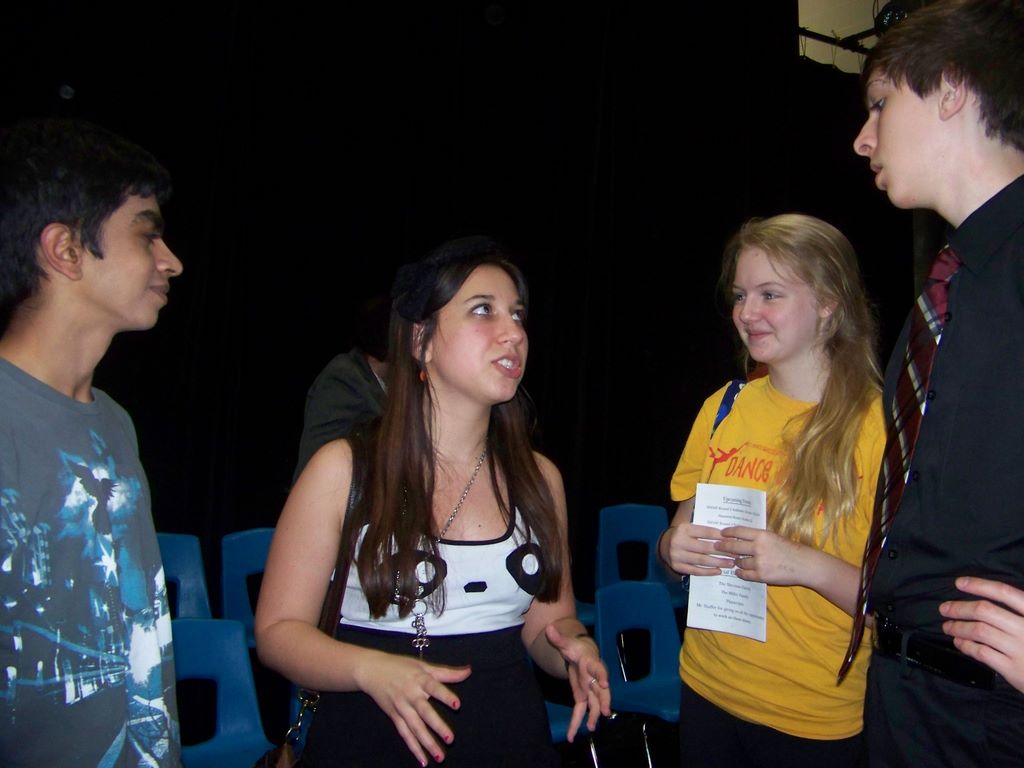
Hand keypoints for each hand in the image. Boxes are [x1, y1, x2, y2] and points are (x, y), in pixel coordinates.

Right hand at [356, 651, 471, 764]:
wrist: (371, 671)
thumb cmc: (400, 666)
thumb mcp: (423, 666)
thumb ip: (447, 672)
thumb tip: (468, 671)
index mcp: (420, 679)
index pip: (434, 688)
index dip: (445, 696)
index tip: (457, 705)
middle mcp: (410, 695)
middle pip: (424, 712)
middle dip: (437, 726)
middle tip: (450, 739)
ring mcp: (401, 708)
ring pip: (415, 728)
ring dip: (427, 743)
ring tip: (439, 756)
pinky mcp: (395, 717)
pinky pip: (405, 734)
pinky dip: (413, 748)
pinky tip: (423, 761)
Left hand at [544, 623, 611, 741]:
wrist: (582, 653)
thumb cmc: (576, 648)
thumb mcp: (566, 642)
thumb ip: (558, 637)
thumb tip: (548, 628)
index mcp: (590, 663)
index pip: (598, 668)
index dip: (602, 675)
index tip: (605, 684)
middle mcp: (593, 678)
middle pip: (601, 690)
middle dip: (603, 701)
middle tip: (605, 712)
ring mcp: (589, 689)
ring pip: (595, 703)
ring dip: (593, 715)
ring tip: (591, 728)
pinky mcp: (583, 695)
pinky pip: (582, 710)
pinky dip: (578, 721)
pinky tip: (572, 734)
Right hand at [661, 523, 730, 575]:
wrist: (663, 546)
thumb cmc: (682, 535)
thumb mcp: (690, 528)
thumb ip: (704, 530)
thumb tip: (727, 536)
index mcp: (684, 529)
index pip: (706, 532)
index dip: (721, 536)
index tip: (734, 540)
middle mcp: (679, 541)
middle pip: (705, 548)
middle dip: (723, 552)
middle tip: (736, 554)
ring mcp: (677, 555)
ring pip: (702, 560)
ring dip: (718, 562)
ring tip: (731, 564)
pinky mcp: (677, 566)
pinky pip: (695, 570)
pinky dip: (708, 571)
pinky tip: (718, 571)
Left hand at [717, 526, 807, 585]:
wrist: (803, 565)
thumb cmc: (789, 549)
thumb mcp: (773, 537)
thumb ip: (757, 537)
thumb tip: (739, 536)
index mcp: (762, 535)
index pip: (738, 531)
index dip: (727, 532)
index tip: (721, 533)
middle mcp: (758, 548)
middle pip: (733, 546)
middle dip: (723, 546)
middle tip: (716, 546)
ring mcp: (759, 562)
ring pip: (738, 561)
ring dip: (735, 561)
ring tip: (734, 560)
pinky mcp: (761, 575)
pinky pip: (744, 574)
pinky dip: (740, 573)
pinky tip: (738, 571)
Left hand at [940, 576, 1023, 692]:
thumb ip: (1019, 611)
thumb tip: (988, 597)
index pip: (1005, 592)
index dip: (979, 585)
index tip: (958, 583)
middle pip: (985, 611)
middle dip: (960, 608)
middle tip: (944, 609)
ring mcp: (1020, 649)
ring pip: (979, 631)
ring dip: (958, 627)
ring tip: (948, 626)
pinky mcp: (1012, 669)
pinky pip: (981, 652)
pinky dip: (965, 645)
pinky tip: (959, 642)